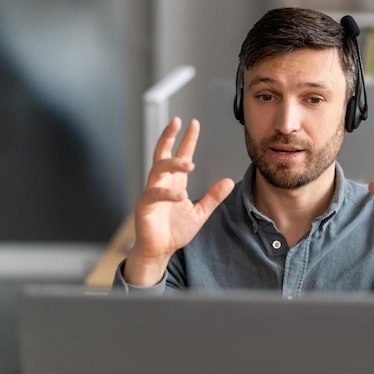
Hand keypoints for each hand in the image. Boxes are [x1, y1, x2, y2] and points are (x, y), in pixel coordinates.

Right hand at [124, 117, 234, 285]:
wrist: (160, 251)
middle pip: (163, 153)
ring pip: (158, 169)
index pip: (181, 155)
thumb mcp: (200, 213)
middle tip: (178, 122)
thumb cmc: (175, 231)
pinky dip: (167, 194)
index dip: (187, 139)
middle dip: (169, 136)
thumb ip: (213, 197)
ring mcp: (151, 192)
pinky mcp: (144, 205)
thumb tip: (229, 181)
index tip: (194, 123)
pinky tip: (181, 195)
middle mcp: (162, 183)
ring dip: (173, 164)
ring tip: (188, 163)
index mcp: (175, 182)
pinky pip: (154, 194)